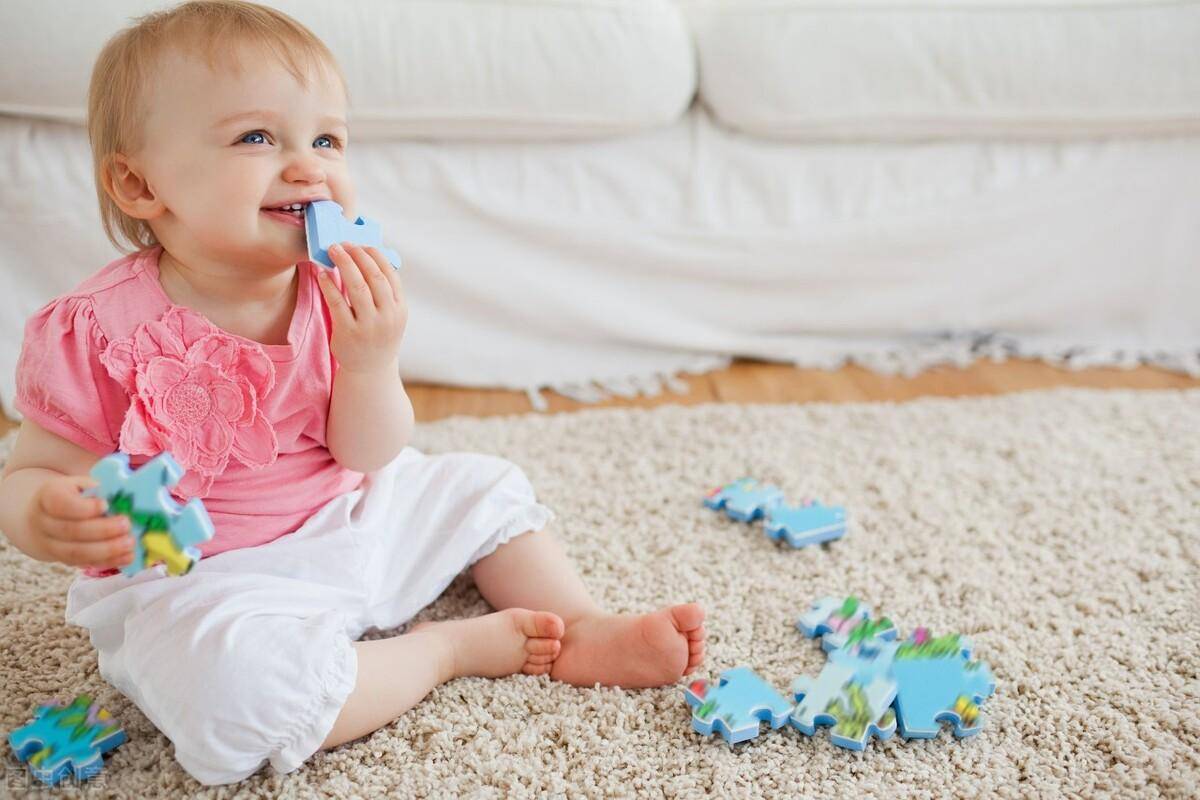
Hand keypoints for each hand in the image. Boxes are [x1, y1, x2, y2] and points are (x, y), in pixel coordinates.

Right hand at [28, 475, 133, 568]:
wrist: (45, 517)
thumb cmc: (73, 496)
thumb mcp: (82, 484)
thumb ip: (99, 490)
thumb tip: (128, 499)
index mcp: (48, 496)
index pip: (61, 503)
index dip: (84, 508)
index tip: (106, 505)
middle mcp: (43, 522)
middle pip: (70, 530)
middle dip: (103, 530)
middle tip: (127, 525)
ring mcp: (49, 544)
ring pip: (76, 552)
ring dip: (107, 550)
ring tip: (130, 543)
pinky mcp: (62, 560)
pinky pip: (84, 564)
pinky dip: (108, 561)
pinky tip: (127, 557)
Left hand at [316, 242, 406, 373]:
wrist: (370, 369)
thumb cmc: (378, 335)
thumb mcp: (390, 315)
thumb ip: (384, 292)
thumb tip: (367, 257)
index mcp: (399, 309)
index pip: (389, 275)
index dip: (375, 256)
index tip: (362, 244)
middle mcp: (387, 317)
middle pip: (373, 278)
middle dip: (358, 256)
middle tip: (343, 243)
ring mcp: (368, 326)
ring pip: (357, 287)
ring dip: (344, 264)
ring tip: (333, 251)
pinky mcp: (348, 333)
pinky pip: (337, 302)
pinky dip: (329, 285)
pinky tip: (322, 274)